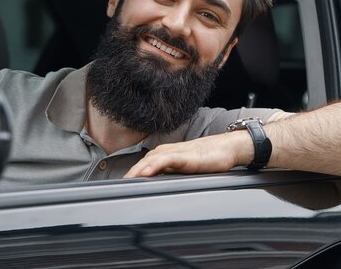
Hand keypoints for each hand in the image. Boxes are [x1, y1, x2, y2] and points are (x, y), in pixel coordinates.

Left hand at [123, 131, 252, 177]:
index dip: (130, 177)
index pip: (141, 167)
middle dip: (128, 177)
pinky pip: (164, 160)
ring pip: (148, 161)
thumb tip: (158, 188)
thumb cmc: (207, 159)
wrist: (226, 148)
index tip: (118, 190)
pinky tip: (144, 174)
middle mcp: (165, 152)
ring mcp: (173, 152)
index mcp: (163, 155)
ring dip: (135, 172)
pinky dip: (152, 166)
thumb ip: (170, 174)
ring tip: (124, 183)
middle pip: (140, 164)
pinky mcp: (183, 155)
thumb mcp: (184, 169)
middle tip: (115, 191)